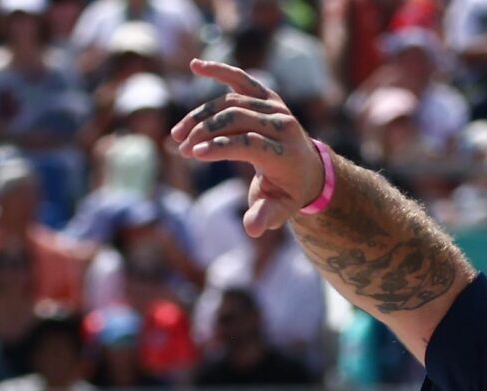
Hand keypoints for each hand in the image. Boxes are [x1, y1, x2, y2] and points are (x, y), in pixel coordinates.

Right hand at [170, 61, 321, 236]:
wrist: (308, 170)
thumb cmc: (288, 193)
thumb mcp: (280, 210)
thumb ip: (266, 217)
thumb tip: (253, 229)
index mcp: (286, 153)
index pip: (249, 143)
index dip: (220, 146)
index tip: (193, 154)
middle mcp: (283, 124)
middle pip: (237, 118)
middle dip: (206, 132)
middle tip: (183, 149)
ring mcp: (276, 107)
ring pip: (231, 101)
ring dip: (201, 115)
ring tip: (178, 135)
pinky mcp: (267, 96)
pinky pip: (241, 79)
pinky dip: (219, 70)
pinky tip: (195, 66)